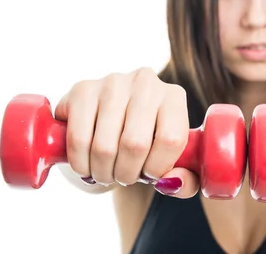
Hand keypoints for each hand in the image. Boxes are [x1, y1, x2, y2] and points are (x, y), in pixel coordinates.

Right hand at [54, 67, 197, 197]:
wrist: (108, 121)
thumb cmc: (147, 146)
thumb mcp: (173, 162)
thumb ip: (186, 179)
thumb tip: (171, 182)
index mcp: (174, 97)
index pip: (171, 139)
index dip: (158, 168)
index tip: (149, 174)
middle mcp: (145, 82)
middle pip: (136, 144)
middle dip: (127, 174)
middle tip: (123, 177)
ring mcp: (112, 82)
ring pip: (105, 146)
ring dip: (103, 172)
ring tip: (106, 172)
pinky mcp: (82, 89)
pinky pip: (78, 140)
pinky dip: (80, 164)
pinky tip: (86, 165)